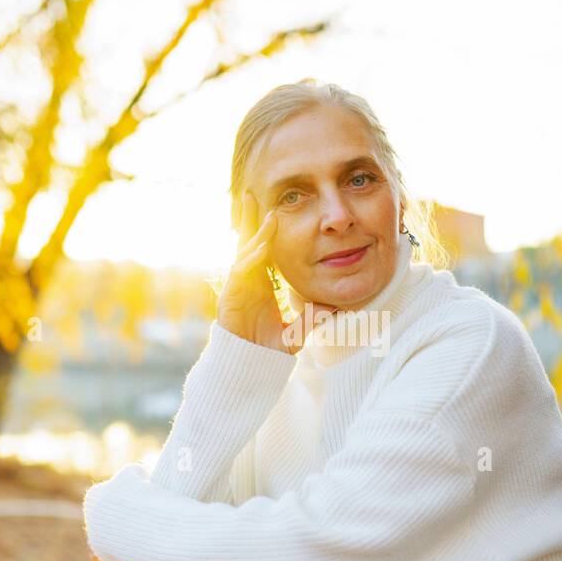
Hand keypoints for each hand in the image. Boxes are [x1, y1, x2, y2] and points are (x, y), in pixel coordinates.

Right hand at [217, 191, 334, 353]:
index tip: (275, 210)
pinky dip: (252, 259)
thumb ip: (310, 319)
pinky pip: (241, 273)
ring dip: (256, 234)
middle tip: (250, 193)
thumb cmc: (267, 349)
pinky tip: (262, 248)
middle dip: (249, 219)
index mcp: (260, 283)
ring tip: (268, 215)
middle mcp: (247, 281)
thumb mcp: (296, 332)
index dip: (267, 231)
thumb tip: (331, 308)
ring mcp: (237, 287)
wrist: (249, 367)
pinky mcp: (230, 297)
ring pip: (245, 253)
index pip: (263, 250)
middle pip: (247, 243)